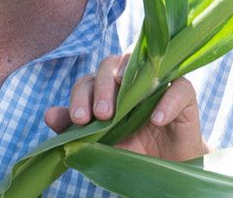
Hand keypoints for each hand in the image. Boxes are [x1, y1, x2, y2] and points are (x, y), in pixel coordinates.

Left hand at [43, 54, 207, 161]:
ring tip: (117, 113)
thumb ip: (76, 129)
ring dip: (125, 87)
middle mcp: (129, 77)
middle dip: (99, 90)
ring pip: (139, 66)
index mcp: (106, 87)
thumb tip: (48, 114)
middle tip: (99, 116)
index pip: (88, 81)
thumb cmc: (133, 149)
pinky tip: (156, 120)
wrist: (168, 166)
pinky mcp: (184, 93)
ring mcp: (157, 82)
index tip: (78, 120)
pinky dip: (166, 102)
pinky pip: (178, 88)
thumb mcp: (102, 142)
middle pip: (108, 66)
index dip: (80, 97)